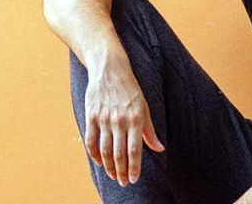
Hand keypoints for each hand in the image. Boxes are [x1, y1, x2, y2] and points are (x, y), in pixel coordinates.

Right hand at [84, 61, 164, 186]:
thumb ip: (150, 130)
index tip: (134, 179)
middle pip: (119, 154)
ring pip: (105, 150)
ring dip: (109, 166)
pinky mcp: (92, 116)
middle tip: (123, 182)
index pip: (134, 150)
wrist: (110, 69)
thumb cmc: (130, 89)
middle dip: (121, 171)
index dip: (134, 167)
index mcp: (136, 118)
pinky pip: (91, 141)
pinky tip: (100, 161)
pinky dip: (94, 154)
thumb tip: (160, 148)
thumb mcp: (144, 106)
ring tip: (113, 175)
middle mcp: (120, 120)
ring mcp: (104, 119)